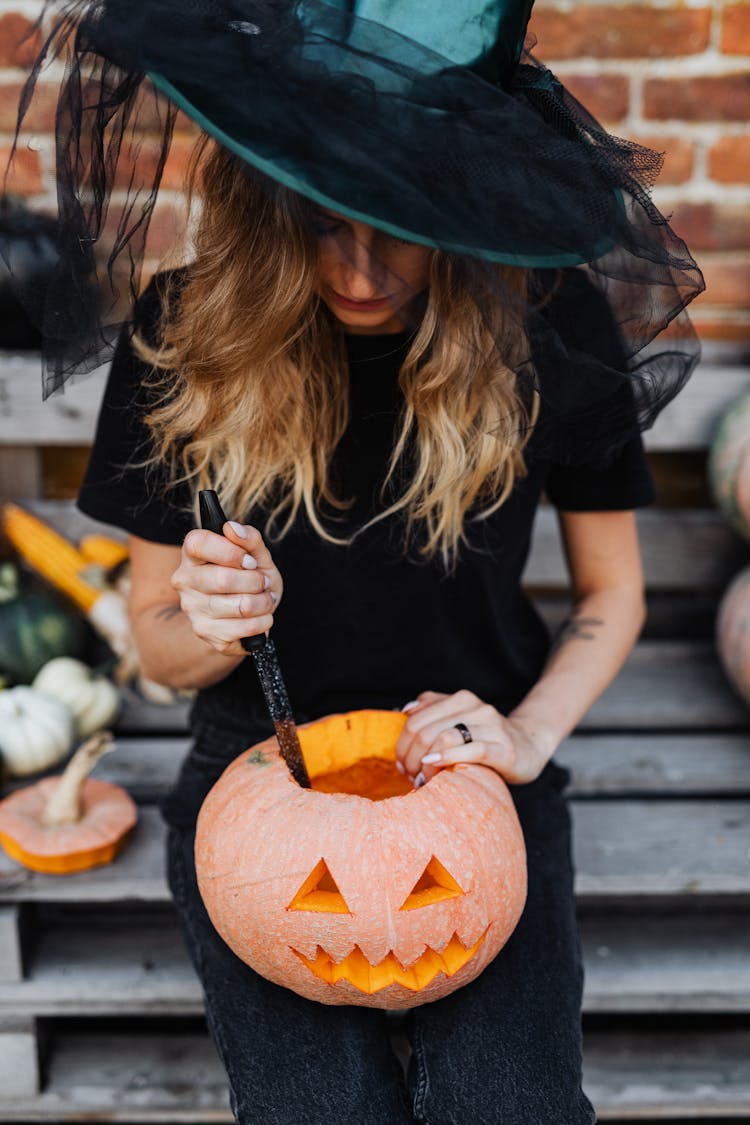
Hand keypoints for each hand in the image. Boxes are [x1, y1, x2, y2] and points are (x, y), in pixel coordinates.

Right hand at [171, 521, 282, 655]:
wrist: (247, 616)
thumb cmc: (249, 579)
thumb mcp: (256, 555)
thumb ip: (249, 538)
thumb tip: (233, 528)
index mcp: (192, 555)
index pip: (198, 543)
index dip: (230, 551)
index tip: (249, 560)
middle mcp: (185, 581)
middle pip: (224, 579)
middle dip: (256, 581)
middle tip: (263, 582)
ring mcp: (192, 609)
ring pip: (241, 606)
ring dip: (264, 602)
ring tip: (265, 599)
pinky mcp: (206, 632)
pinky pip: (246, 627)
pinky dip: (264, 621)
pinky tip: (261, 616)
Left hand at [395, 690, 553, 787]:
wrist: (528, 746)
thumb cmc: (485, 737)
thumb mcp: (459, 718)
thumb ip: (433, 709)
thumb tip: (405, 710)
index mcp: (459, 699)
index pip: (415, 720)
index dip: (402, 744)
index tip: (402, 764)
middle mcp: (474, 707)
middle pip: (425, 731)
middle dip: (410, 757)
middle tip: (410, 775)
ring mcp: (489, 726)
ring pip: (444, 738)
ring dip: (424, 762)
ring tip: (421, 778)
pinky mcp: (502, 748)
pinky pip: (471, 750)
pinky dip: (448, 757)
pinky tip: (434, 766)